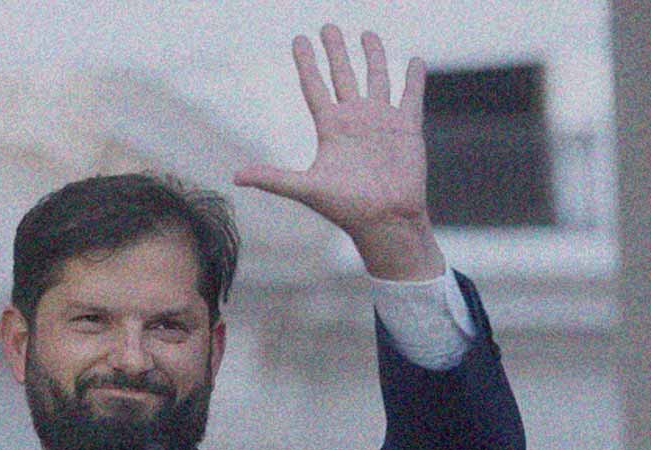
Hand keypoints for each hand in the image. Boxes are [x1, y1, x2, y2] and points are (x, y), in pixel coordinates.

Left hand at [235, 26, 445, 281]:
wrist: (385, 220)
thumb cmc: (346, 209)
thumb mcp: (306, 189)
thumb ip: (273, 178)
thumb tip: (235, 177)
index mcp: (331, 127)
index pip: (315, 85)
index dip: (307, 62)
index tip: (299, 40)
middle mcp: (355, 119)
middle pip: (342, 75)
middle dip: (335, 51)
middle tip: (327, 27)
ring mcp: (381, 121)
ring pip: (376, 78)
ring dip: (372, 56)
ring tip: (367, 34)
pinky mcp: (406, 128)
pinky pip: (410, 96)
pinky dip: (413, 78)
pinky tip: (414, 61)